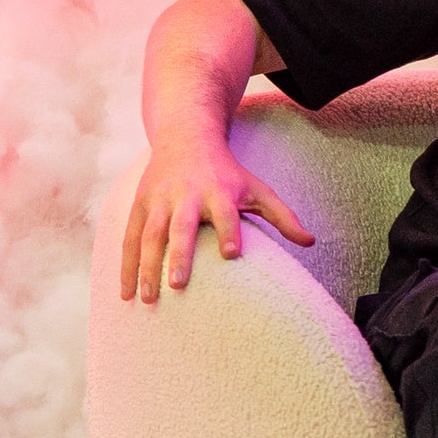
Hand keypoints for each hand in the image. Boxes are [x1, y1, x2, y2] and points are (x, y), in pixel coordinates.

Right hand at [120, 140, 314, 303]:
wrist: (186, 138)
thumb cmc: (227, 173)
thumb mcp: (256, 188)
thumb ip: (282, 216)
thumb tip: (311, 242)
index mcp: (218, 192)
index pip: (225, 212)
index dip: (229, 231)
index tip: (232, 254)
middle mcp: (186, 196)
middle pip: (181, 226)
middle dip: (179, 254)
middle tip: (178, 284)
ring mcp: (159, 201)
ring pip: (149, 235)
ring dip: (146, 267)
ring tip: (147, 299)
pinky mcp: (140, 206)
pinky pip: (130, 239)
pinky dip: (126, 266)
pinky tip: (127, 293)